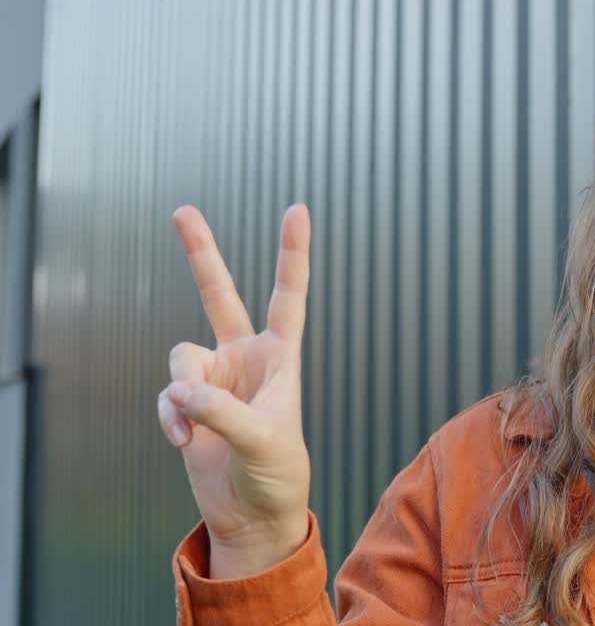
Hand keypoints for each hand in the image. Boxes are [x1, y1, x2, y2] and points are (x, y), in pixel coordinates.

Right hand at [157, 204, 312, 577]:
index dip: (292, 253)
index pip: (289, 295)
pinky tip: (184, 442)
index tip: (297, 209)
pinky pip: (168, 395)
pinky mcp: (189, 402)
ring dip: (183, 393)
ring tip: (194, 430)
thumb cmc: (278, 474)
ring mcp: (215, 378)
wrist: (254, 513)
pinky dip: (171, 417)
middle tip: (182, 210)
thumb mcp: (263, 442)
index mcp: (282, 357)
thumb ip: (221, 412)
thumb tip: (179, 390)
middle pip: (219, 294)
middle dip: (200, 253)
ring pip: (180, 358)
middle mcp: (247, 358)